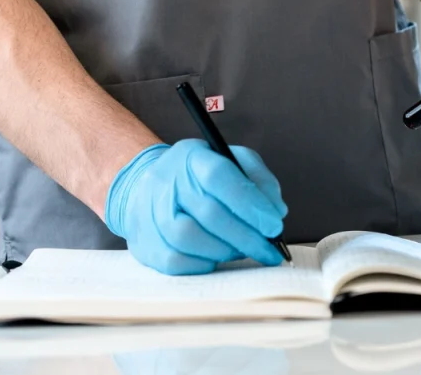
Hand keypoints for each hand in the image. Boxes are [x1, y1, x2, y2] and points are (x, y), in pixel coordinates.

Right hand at [105, 140, 287, 274]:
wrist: (149, 189)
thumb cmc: (200, 178)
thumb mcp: (233, 162)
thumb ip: (259, 179)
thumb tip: (276, 211)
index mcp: (191, 157)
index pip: (219, 176)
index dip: (250, 203)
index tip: (274, 225)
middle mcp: (165, 182)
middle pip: (208, 213)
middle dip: (247, 236)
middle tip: (269, 249)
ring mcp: (149, 213)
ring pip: (188, 239)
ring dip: (225, 250)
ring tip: (242, 250)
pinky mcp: (145, 243)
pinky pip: (175, 261)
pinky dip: (203, 263)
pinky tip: (217, 257)